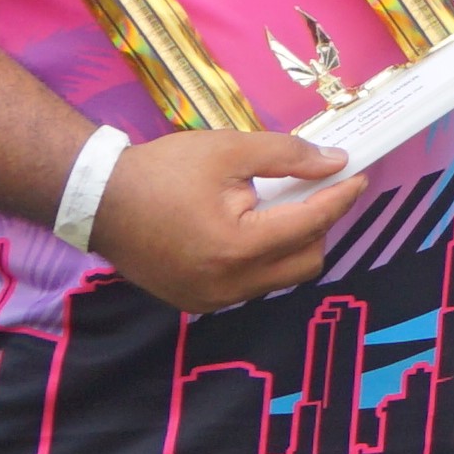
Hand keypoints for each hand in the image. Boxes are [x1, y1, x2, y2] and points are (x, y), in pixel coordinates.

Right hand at [89, 129, 372, 310]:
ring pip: (281, 276)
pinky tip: (248, 228)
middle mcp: (228, 285)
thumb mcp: (227, 149)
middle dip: (318, 224)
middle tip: (312, 191)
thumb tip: (336, 162)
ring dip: (291, 243)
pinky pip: (252, 285)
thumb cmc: (160, 171)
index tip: (357, 176)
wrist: (96, 199)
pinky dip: (262, 258)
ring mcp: (212, 301)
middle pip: (306, 261)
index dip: (340, 198)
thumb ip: (287, 156)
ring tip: (276, 207)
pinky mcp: (198, 303)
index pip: (310, 224)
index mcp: (237, 248)